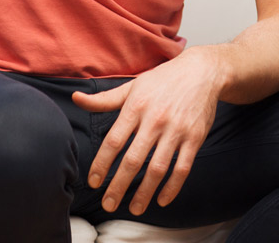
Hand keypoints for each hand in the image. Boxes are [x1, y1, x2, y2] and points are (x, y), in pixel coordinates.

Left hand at [72, 48, 224, 215]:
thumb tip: (76, 99)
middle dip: (119, 185)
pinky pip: (183, 168)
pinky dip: (172, 187)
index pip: (113, 141)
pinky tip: (162, 199)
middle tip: (109, 204)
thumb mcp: (133, 85)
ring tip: (135, 208)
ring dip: (145, 192)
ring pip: (158, 168)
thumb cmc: (163, 80)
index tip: (93, 181)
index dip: (101, 164)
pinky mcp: (195, 137)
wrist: (202, 71)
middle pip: (134, 159)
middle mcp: (155, 119)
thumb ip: (105, 99)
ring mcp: (176, 129)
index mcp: (136, 106)